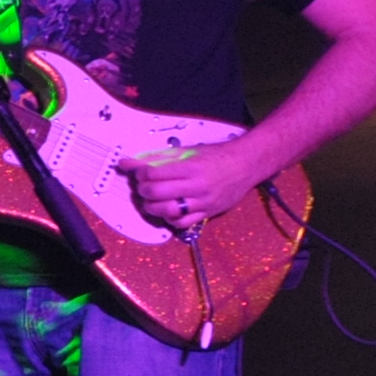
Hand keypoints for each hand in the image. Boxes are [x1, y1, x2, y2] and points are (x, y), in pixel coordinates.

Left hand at [119, 138, 264, 235]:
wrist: (246, 165)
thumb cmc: (217, 156)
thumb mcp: (189, 151)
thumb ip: (159, 158)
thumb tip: (129, 162)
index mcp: (191, 167)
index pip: (154, 174)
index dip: (141, 174)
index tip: (140, 173)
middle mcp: (197, 186)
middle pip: (157, 193)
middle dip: (143, 191)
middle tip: (144, 188)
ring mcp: (203, 202)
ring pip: (168, 211)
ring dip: (153, 208)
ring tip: (151, 201)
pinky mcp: (208, 214)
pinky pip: (183, 224)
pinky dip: (170, 219)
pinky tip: (168, 211)